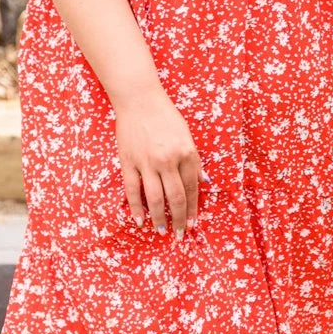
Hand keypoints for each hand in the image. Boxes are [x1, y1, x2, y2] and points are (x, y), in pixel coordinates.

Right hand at [114, 85, 200, 235]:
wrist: (139, 99)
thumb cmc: (165, 115)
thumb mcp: (187, 135)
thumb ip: (194, 160)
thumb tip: (203, 181)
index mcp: (187, 153)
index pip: (192, 188)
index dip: (192, 208)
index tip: (193, 223)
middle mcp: (168, 160)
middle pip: (175, 198)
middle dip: (179, 219)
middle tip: (180, 234)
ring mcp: (147, 162)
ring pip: (154, 198)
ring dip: (159, 218)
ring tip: (161, 231)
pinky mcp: (129, 162)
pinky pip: (132, 190)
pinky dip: (136, 208)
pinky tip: (140, 220)